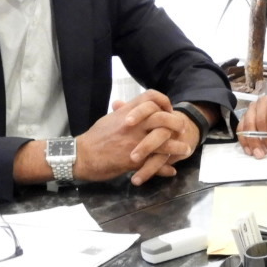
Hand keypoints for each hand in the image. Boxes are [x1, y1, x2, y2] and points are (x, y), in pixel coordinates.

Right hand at [75, 90, 196, 184]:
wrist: (81, 156)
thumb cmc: (94, 138)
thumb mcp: (108, 119)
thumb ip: (121, 113)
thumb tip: (123, 105)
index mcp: (127, 112)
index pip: (151, 97)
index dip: (164, 102)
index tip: (169, 110)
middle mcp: (132, 124)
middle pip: (162, 117)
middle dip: (176, 123)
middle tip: (182, 129)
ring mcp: (133, 141)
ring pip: (163, 140)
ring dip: (177, 146)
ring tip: (185, 149)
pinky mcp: (133, 159)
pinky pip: (155, 162)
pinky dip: (166, 167)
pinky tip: (172, 169)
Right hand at [237, 92, 266, 157]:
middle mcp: (261, 102)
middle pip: (259, 118)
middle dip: (265, 138)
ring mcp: (251, 109)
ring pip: (248, 125)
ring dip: (253, 141)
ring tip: (260, 154)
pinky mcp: (244, 117)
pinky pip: (241, 129)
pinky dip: (244, 141)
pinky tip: (250, 151)